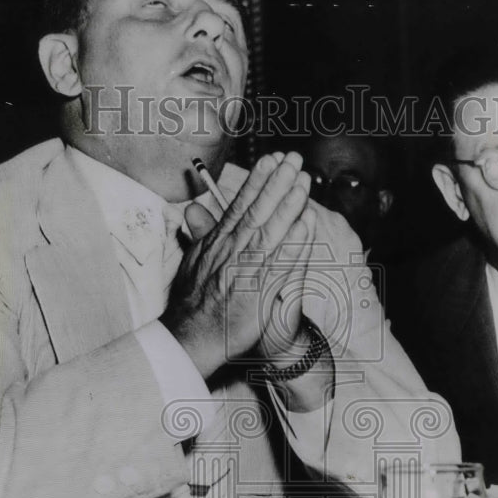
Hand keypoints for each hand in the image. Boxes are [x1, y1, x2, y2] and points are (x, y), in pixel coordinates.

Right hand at [161, 152, 312, 379]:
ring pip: (272, 231)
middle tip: (293, 159)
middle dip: (277, 182)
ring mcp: (247, 270)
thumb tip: (193, 209)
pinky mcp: (261, 292)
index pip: (241, 204)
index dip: (258, 180)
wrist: (193, 338)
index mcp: (218, 242)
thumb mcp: (191, 262)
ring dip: (289, 205)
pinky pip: (283, 263)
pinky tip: (307, 224)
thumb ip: (199, 234)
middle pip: (258, 210)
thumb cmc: (193, 302)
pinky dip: (295, 243)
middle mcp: (233, 251)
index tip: (272, 160)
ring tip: (303, 182)